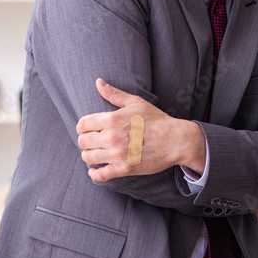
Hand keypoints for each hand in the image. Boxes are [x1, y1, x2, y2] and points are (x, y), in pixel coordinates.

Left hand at [76, 79, 206, 181]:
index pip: (82, 125)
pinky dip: (94, 174)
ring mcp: (118, 155)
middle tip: (92, 141)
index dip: (82, 127)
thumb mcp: (136, 102)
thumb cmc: (156, 119)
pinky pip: (100, 175)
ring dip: (89, 155)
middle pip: (83, 142)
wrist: (175, 140)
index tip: (88, 129)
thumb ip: (114, 94)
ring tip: (95, 153)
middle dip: (85, 141)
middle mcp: (112, 137)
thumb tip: (98, 82)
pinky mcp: (124, 169)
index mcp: (112, 119)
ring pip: (88, 158)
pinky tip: (95, 170)